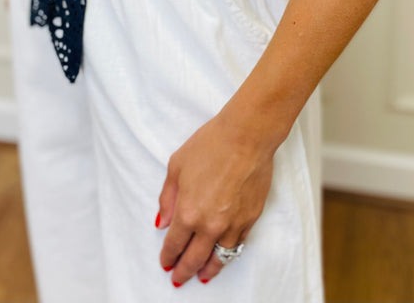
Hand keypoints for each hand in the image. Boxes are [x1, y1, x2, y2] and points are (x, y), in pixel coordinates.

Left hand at [155, 109, 275, 286]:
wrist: (247, 136)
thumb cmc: (211, 144)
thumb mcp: (177, 166)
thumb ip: (168, 198)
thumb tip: (163, 221)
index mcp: (188, 212)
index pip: (174, 245)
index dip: (168, 257)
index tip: (165, 263)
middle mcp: (210, 225)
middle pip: (194, 259)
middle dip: (184, 271)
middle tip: (178, 278)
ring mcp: (233, 225)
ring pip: (219, 259)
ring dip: (208, 270)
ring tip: (202, 275)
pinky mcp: (251, 219)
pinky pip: (237, 245)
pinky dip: (228, 254)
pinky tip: (223, 254)